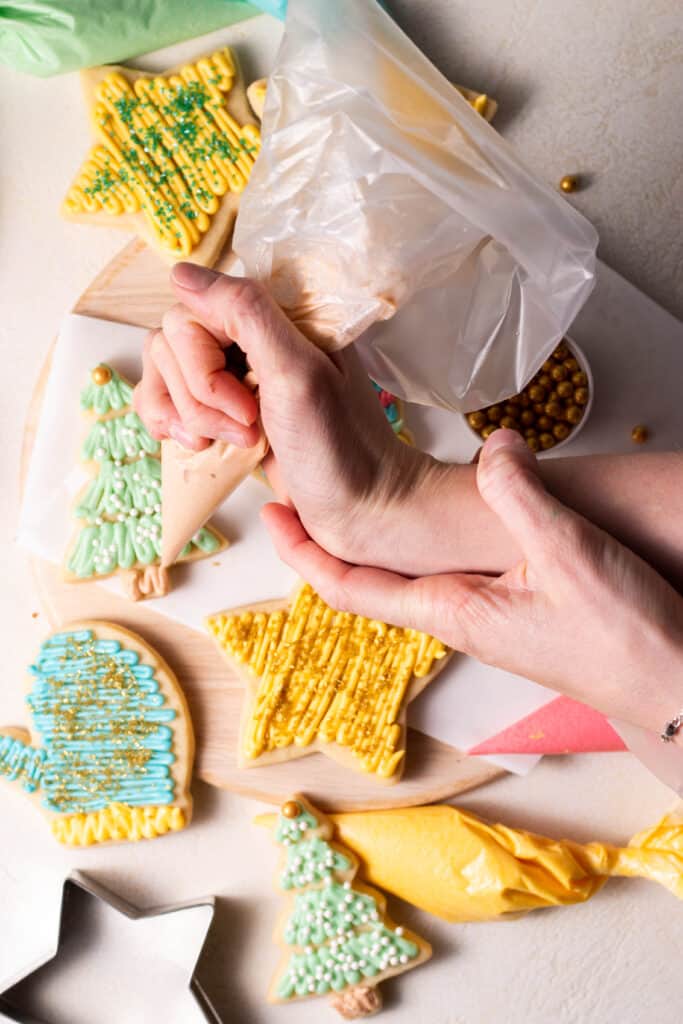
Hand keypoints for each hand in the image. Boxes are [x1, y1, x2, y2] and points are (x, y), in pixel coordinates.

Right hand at [133, 263, 434, 569]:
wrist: (361, 510)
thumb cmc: (342, 447)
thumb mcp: (298, 373)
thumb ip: (245, 314)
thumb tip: (182, 274)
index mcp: (276, 315)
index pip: (194, 310)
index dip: (204, 361)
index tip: (246, 403)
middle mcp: (250, 338)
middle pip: (171, 343)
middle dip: (200, 397)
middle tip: (249, 428)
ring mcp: (234, 376)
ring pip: (164, 373)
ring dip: (190, 417)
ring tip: (237, 443)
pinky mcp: (221, 412)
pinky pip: (167, 402)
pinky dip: (174, 427)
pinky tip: (204, 449)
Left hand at [263, 428, 682, 735]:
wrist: (671, 683)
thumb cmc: (623, 639)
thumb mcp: (569, 555)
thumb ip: (523, 495)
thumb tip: (495, 444)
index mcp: (453, 610)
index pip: (349, 586)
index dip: (303, 553)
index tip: (272, 515)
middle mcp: (458, 619)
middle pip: (368, 582)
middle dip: (326, 542)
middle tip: (298, 496)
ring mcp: (486, 619)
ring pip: (405, 578)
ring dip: (369, 544)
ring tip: (348, 503)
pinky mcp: (515, 612)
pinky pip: (447, 575)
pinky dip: (418, 545)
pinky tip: (433, 521)